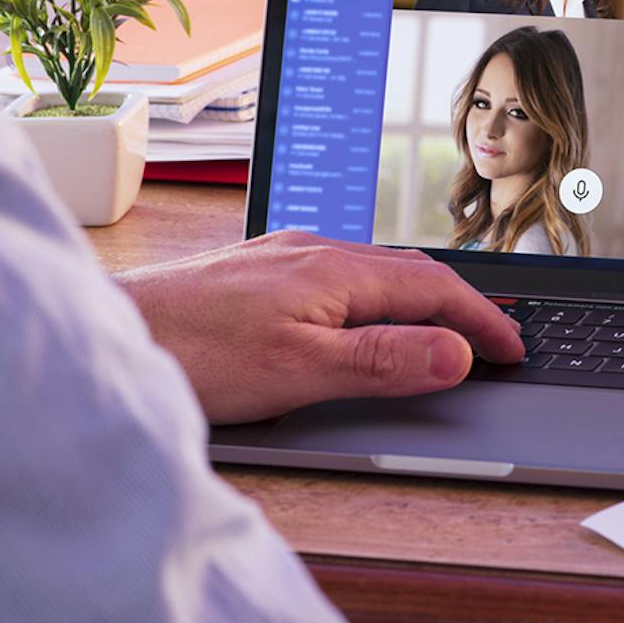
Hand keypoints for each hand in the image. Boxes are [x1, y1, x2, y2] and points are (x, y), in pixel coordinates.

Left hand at [117, 232, 526, 424]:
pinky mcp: (255, 272)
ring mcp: (280, 256)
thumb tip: (455, 353)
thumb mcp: (299, 373)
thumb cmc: (191, 354)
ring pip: (373, 270)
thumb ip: (382, 362)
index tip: (514, 350)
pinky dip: (377, 297)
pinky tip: (364, 316)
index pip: (434, 289)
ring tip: (445, 330)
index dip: (482, 321)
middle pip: (409, 271)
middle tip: (496, 343)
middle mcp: (311, 250)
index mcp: (333, 270)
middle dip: (460, 305)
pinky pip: (339, 274)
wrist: (109, 333)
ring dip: (419, 298)